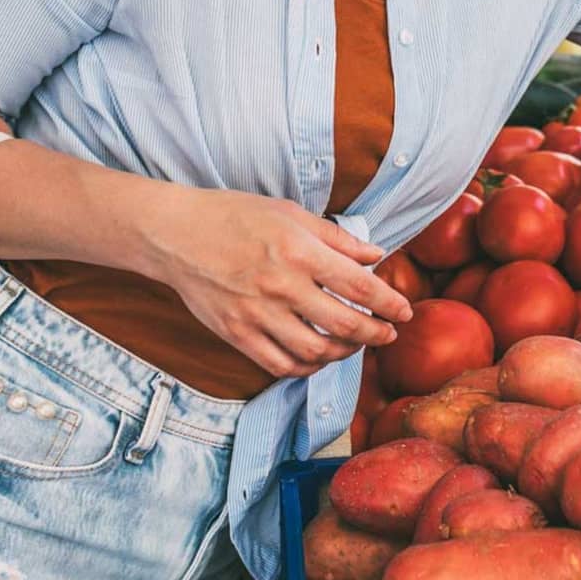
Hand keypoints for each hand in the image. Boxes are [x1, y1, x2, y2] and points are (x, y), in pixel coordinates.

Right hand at [147, 190, 414, 379]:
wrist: (175, 234)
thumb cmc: (235, 216)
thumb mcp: (290, 213)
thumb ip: (336, 238)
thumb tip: (376, 256)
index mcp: (298, 250)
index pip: (359, 286)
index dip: (390, 303)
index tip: (405, 311)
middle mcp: (280, 285)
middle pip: (344, 324)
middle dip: (375, 334)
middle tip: (388, 334)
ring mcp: (256, 313)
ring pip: (315, 351)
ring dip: (344, 353)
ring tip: (354, 345)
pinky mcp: (236, 333)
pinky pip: (280, 365)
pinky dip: (307, 367)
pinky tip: (319, 356)